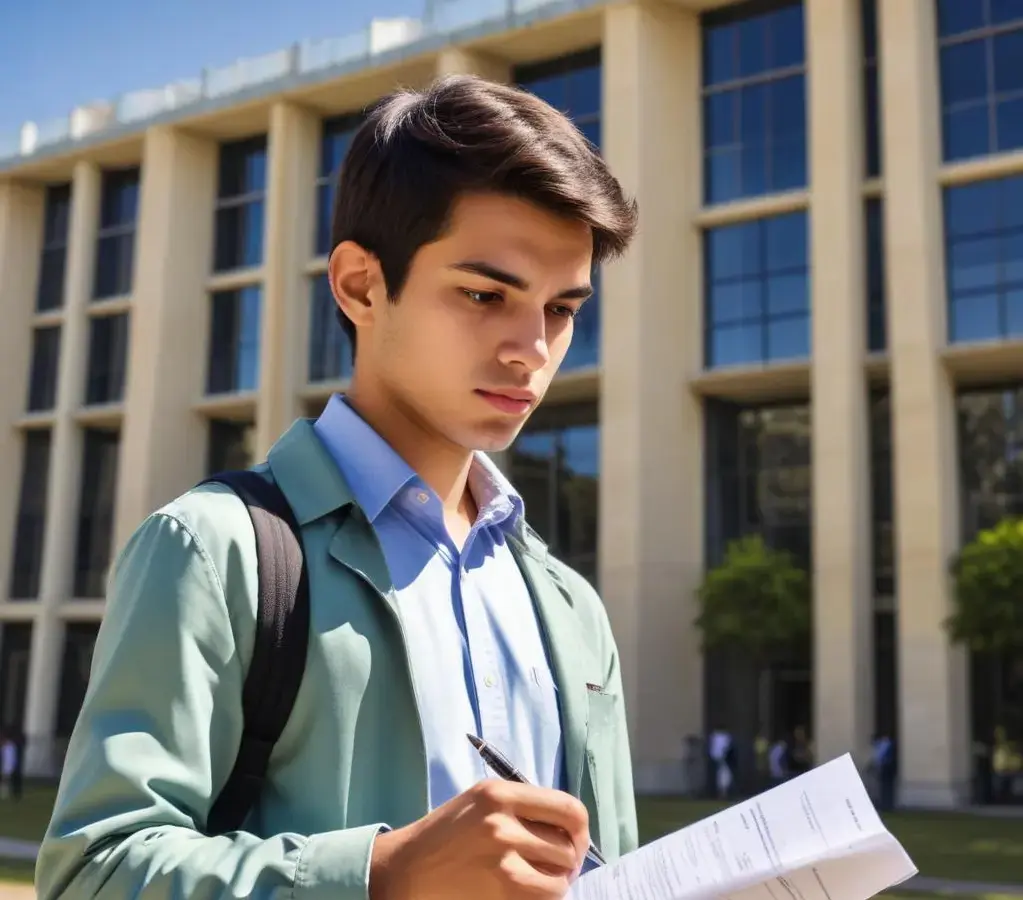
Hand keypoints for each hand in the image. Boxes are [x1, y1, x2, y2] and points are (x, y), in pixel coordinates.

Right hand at [369, 778, 590, 899]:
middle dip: (568, 860)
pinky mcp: (500, 891)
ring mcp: (501, 859)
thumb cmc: (448, 833)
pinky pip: (543, 897)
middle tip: (555, 866)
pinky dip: (543, 897)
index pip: (569, 809)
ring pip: (559, 876)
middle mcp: (502, 823)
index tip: (575, 841)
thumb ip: (524, 806)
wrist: (407, 869)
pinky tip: (527, 891)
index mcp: (500, 793)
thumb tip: (571, 828)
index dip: (581, 830)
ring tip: (539, 880)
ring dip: (556, 882)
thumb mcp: (483, 801)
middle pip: (567, 846)